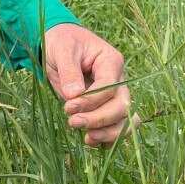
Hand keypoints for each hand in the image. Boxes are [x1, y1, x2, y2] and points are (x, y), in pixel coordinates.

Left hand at [43, 23, 131, 146]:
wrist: (60, 44)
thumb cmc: (62, 42)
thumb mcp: (62, 49)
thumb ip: (69, 71)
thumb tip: (74, 95)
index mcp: (111, 61)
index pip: (109, 87)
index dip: (91, 101)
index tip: (68, 106)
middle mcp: (118, 79)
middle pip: (122, 106)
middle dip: (99, 119)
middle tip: (72, 122)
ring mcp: (115, 95)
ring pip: (124, 120)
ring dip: (108, 133)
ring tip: (86, 139)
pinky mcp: (106, 107)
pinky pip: (116, 127)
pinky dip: (107, 138)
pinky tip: (90, 141)